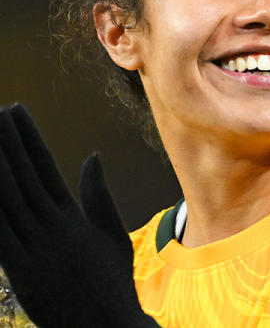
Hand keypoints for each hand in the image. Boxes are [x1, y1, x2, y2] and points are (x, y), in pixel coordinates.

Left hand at [0, 104, 158, 327]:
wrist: (108, 325)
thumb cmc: (112, 284)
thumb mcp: (111, 236)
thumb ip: (97, 196)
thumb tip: (91, 158)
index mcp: (73, 216)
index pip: (45, 165)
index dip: (28, 138)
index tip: (16, 111)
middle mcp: (52, 226)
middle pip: (21, 175)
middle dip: (5, 142)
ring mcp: (34, 247)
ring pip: (5, 198)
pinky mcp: (20, 270)